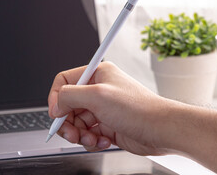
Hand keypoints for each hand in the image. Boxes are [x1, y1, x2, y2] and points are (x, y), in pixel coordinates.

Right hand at [48, 61, 174, 155]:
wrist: (160, 130)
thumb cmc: (138, 109)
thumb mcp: (98, 96)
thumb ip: (69, 96)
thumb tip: (56, 104)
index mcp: (98, 75)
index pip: (65, 82)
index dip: (56, 99)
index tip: (56, 114)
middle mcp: (100, 91)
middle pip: (68, 106)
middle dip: (68, 123)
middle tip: (72, 134)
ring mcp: (104, 109)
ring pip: (77, 123)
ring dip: (80, 134)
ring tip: (92, 139)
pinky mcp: (109, 126)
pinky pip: (89, 134)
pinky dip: (92, 141)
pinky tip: (104, 141)